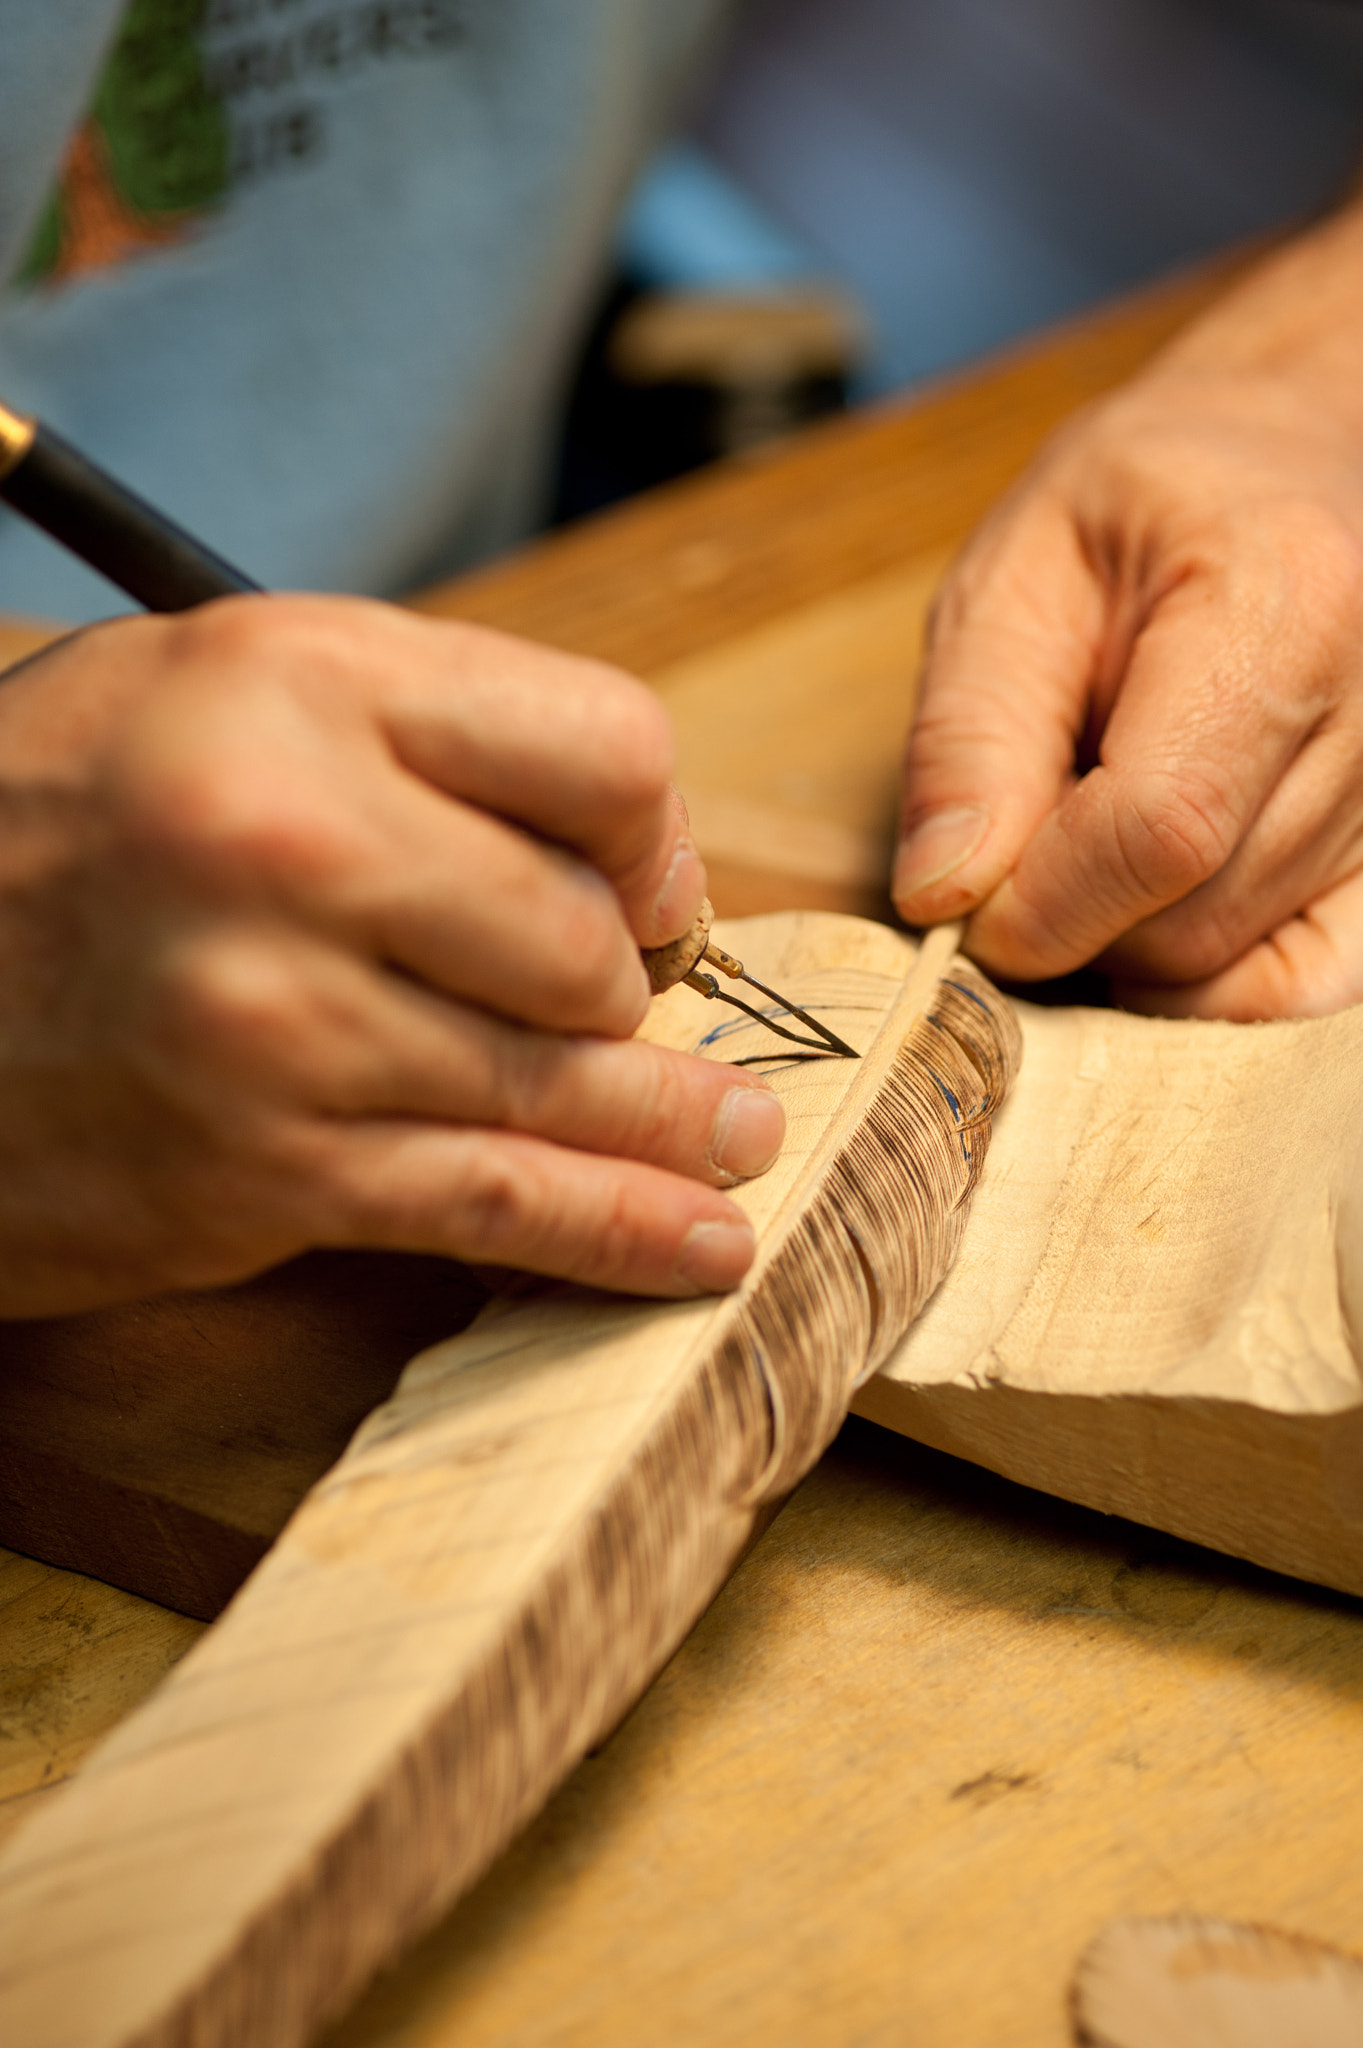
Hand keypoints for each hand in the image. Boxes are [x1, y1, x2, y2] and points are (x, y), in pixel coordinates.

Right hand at [0, 596, 783, 1314]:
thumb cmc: (45, 822)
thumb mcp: (208, 689)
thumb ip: (414, 738)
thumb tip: (621, 858)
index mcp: (297, 680)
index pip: (607, 749)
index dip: (654, 833)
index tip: (648, 888)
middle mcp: (291, 841)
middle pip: (592, 938)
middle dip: (629, 987)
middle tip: (628, 1012)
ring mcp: (275, 1020)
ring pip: (559, 1083)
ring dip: (669, 1124)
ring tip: (743, 1140)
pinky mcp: (258, 1170)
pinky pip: (491, 1205)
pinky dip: (613, 1235)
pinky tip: (697, 1249)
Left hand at [893, 201, 1362, 1019]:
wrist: (1285, 459)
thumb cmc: (1140, 509)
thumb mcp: (1016, 578)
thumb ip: (970, 737)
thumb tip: (945, 895)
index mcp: (1284, 599)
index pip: (1162, 829)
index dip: (1043, 904)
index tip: (974, 902)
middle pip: (1200, 914)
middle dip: (1076, 923)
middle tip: (1028, 842)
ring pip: (1241, 958)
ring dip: (1135, 938)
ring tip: (1104, 824)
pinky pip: (1319, 977)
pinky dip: (1220, 982)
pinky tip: (1166, 913)